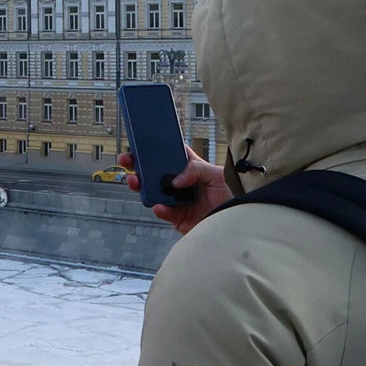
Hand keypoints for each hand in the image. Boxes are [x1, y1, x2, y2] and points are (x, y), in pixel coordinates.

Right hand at [117, 148, 233, 234]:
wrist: (238, 222)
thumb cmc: (232, 194)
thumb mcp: (217, 174)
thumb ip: (195, 170)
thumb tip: (175, 181)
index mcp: (191, 169)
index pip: (171, 155)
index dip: (156, 149)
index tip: (142, 143)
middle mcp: (181, 183)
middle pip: (155, 172)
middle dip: (138, 166)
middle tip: (126, 160)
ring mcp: (178, 200)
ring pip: (153, 191)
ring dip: (141, 186)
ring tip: (134, 181)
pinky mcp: (178, 218)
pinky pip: (164, 213)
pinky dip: (159, 210)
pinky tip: (158, 206)